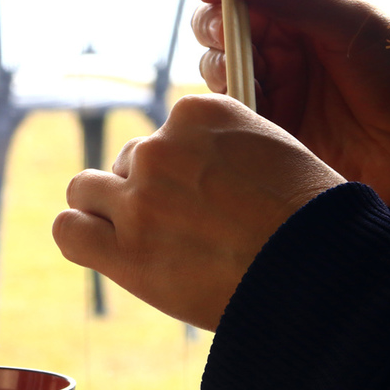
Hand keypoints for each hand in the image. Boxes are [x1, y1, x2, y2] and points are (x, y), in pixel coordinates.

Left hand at [52, 95, 345, 330]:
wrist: (320, 275)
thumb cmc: (311, 224)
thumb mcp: (275, 156)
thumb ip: (223, 149)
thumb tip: (194, 166)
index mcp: (201, 114)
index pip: (164, 133)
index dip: (180, 169)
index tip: (205, 196)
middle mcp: (162, 148)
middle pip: (129, 162)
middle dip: (148, 191)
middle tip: (184, 229)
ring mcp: (138, 197)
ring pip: (86, 190)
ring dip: (108, 211)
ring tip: (143, 241)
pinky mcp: (123, 247)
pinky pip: (68, 230)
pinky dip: (79, 237)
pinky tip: (102, 250)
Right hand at [193, 0, 389, 211]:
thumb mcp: (354, 23)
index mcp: (310, 0)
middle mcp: (285, 37)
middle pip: (222, 20)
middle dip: (214, 24)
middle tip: (224, 35)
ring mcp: (274, 79)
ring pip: (217, 62)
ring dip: (218, 64)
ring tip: (237, 74)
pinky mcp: (266, 120)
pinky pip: (227, 106)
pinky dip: (224, 102)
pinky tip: (244, 104)